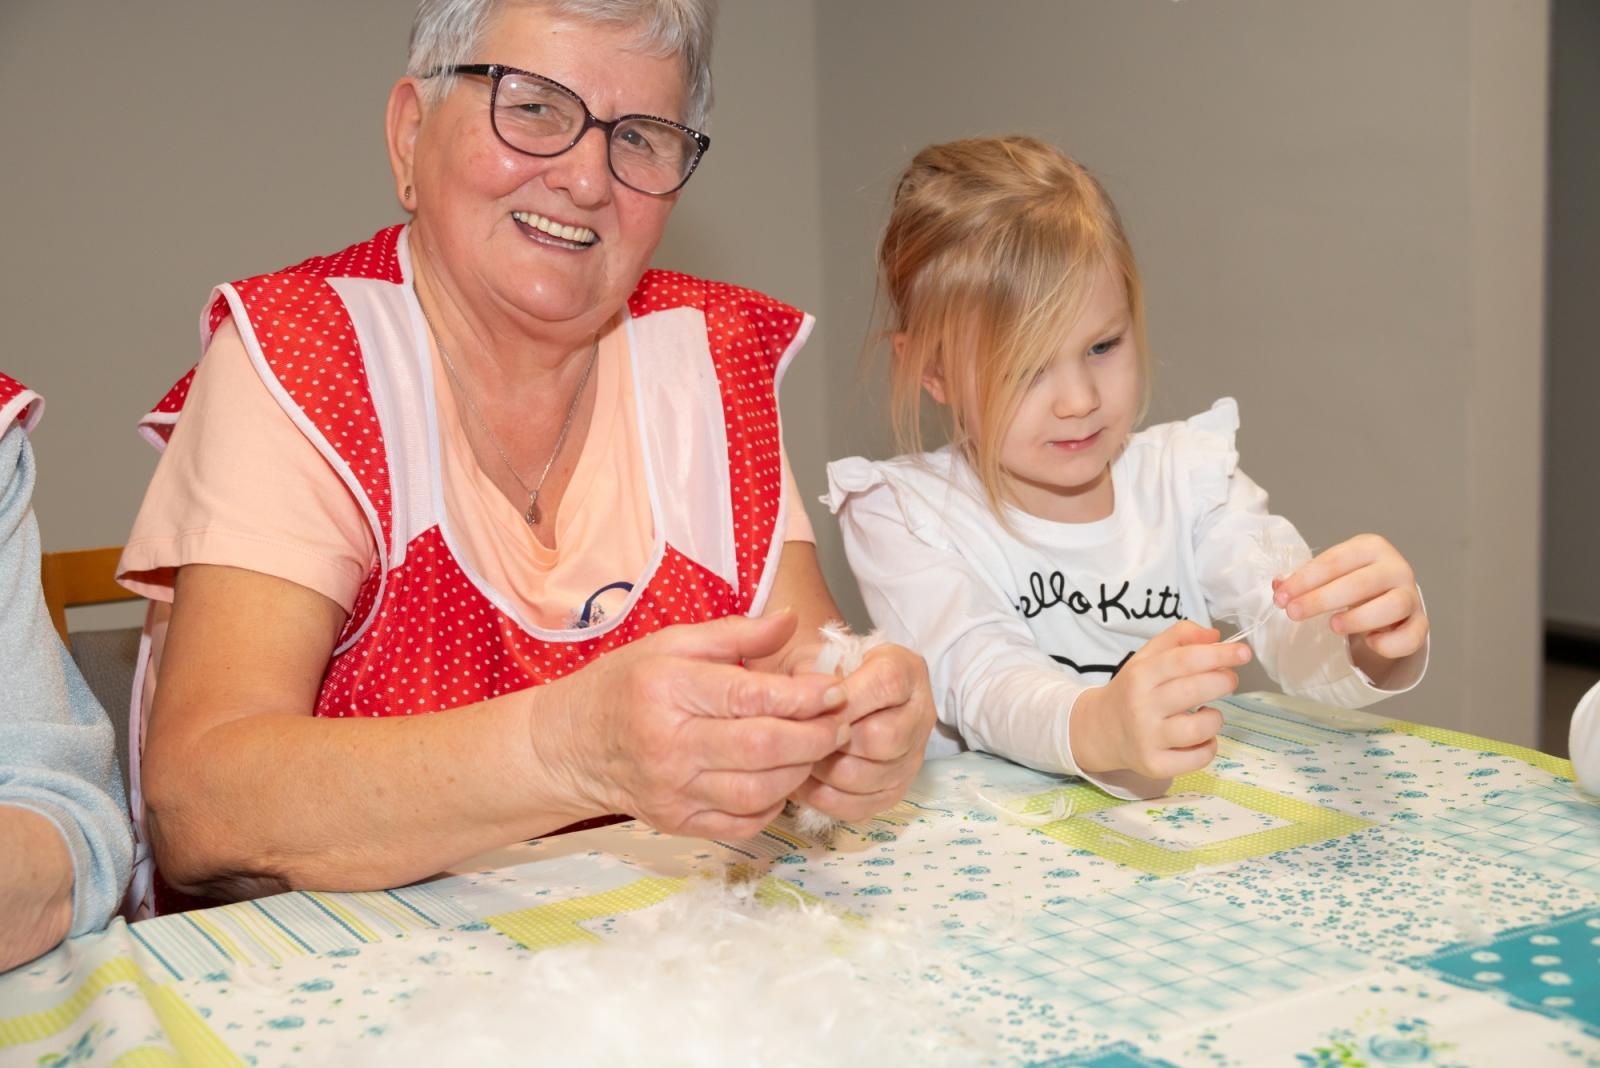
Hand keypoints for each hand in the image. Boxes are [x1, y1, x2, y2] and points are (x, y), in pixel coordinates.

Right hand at [543, 610, 853, 839]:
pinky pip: (744, 822)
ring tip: (816, 748)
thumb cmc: (626, 685)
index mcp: (670, 690)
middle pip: (765, 748)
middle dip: (816, 737)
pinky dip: (775, 803)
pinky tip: (780, 778)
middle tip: (841, 724)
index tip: (836, 691)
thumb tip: (793, 621)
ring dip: (801, 771)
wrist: (573, 745)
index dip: (805, 697)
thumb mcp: (672, 644)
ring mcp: (674, 791)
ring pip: (761, 790)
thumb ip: (737, 634)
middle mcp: (671, 745)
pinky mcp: (678, 822)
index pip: (753, 698)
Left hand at [788, 642, 935, 822]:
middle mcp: (919, 716)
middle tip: (801, 736)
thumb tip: (802, 704)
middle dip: (833, 741)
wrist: (846, 695)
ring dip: (824, 770)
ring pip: (867, 776)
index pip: (886, 685)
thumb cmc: (831, 671)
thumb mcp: (821, 655)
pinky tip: (804, 781)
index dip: (846, 700)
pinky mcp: (895, 791)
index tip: (813, 705)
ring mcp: (911, 759)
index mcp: (906, 672)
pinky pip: (860, 806)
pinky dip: (824, 798)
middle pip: (881, 739)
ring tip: (799, 758)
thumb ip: (813, 671)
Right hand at [1070, 621, 1248, 780]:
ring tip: (1209, 713)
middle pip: (1195, 690)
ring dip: (1215, 718)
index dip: (1218, 654)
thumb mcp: (1147, 656)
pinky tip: (1200, 737)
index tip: (1243, 652)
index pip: (1184, 660)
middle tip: (1229, 679)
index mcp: (1140, 675)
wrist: (1100, 729)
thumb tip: (1216, 637)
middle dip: (1224, 681)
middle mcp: (1141, 706)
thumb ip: (1180, 638)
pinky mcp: (1155, 765)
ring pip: (1199, 728)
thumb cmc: (1133, 689)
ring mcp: (1147, 738)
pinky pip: (1197, 758)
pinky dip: (1209, 746)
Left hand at [1272, 533, 1427, 661]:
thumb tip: (1278, 586)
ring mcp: (1411, 595)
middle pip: (1361, 582)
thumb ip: (1304, 580)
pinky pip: (1411, 635)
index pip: (1334, 561)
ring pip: (1393, 605)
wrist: (1388, 596)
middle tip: (1294, 614)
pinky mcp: (1420, 622)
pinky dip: (1390, 643)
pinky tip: (1369, 642)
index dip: (1305, 580)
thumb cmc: (1352, 582)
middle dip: (1322, 599)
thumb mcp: (1328, 575)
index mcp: (1370, 547)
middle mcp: (1395, 567)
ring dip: (1359, 618)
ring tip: (1333, 626)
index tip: (1281, 598)